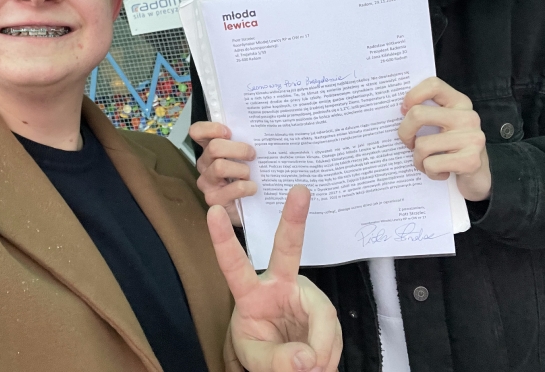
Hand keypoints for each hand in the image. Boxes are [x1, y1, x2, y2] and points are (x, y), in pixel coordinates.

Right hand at [190, 121, 256, 226]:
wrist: (250, 207)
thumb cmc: (248, 175)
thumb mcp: (245, 156)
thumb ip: (245, 141)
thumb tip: (259, 128)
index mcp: (210, 149)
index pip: (197, 132)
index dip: (211, 128)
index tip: (229, 132)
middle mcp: (204, 164)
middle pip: (214, 147)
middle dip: (238, 149)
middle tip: (252, 154)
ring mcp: (207, 182)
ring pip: (220, 167)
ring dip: (242, 169)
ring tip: (250, 175)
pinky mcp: (214, 199)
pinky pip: (234, 187)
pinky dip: (248, 186)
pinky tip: (252, 188)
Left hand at [209, 185, 341, 371]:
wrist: (288, 365)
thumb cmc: (261, 350)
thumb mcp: (255, 358)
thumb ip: (275, 360)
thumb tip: (306, 358)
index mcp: (251, 295)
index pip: (234, 266)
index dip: (222, 240)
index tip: (212, 211)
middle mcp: (279, 286)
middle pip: (288, 249)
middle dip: (294, 220)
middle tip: (300, 190)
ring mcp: (305, 296)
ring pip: (322, 317)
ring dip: (320, 350)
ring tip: (312, 370)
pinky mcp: (325, 311)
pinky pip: (332, 334)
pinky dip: (328, 356)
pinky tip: (320, 365)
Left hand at [398, 77, 490, 200]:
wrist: (479, 178)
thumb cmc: (452, 148)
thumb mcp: (443, 125)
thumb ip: (427, 113)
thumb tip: (397, 111)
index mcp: (459, 102)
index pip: (433, 84)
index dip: (412, 95)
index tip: (404, 110)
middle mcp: (468, 117)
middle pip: (418, 114)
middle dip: (404, 133)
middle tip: (408, 143)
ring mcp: (472, 138)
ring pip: (422, 145)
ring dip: (418, 159)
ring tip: (427, 162)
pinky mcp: (470, 160)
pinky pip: (431, 165)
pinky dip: (429, 172)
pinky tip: (441, 172)